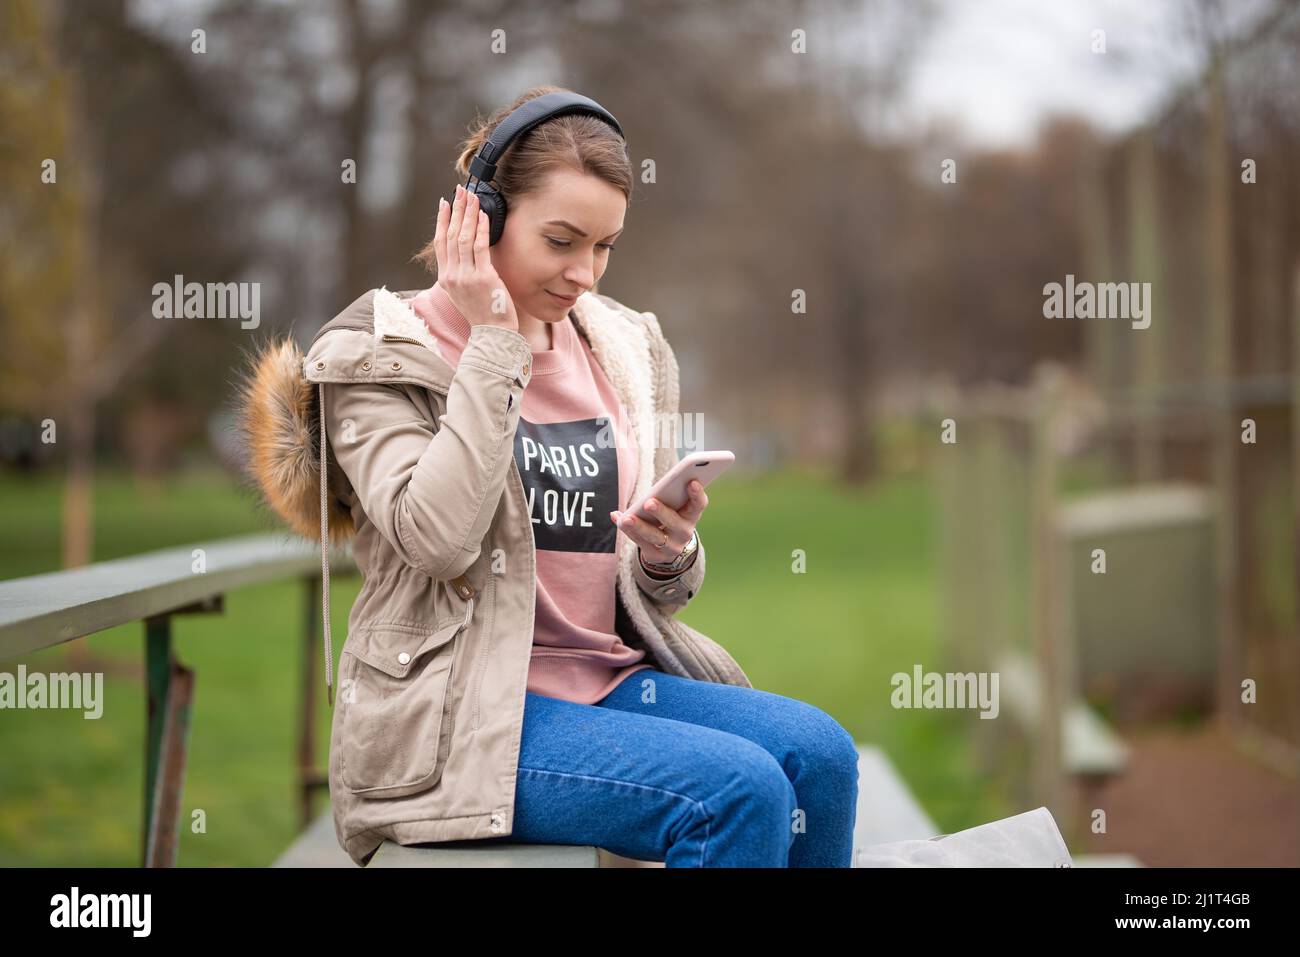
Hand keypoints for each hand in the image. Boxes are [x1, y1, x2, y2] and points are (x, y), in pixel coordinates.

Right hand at [434, 184, 519, 330]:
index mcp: (446, 279)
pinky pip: (480, 247)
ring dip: (468, 214)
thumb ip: (460, 274)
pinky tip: (483, 215)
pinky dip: (481, 229)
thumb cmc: (483, 314)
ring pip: (463, 238)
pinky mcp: (483, 277)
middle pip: (450, 235)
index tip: (444, 203)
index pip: (440, 243)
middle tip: (460, 191)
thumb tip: (463, 251)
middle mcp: (452, 276)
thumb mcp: (463, 293)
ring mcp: (466, 276)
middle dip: (456, 210)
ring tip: (472, 197)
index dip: (441, 221)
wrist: (493, 334)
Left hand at [609, 479, 707, 566]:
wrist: (668, 547)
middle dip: (661, 512)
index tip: (692, 482)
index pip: (699, 505)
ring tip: (626, 518)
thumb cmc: (670, 516)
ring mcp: (671, 547)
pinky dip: (628, 530)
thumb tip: (655, 487)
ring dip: (639, 526)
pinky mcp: (655, 556)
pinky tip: (618, 518)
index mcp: (692, 515)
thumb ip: (669, 495)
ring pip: (654, 535)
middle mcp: (684, 532)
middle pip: (674, 522)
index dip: (697, 494)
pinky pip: (640, 542)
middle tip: (649, 503)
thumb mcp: (674, 507)